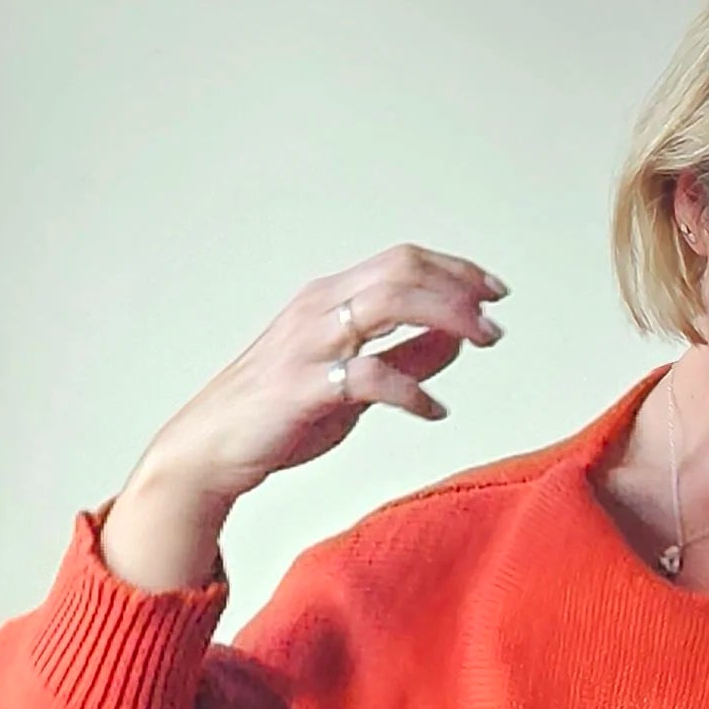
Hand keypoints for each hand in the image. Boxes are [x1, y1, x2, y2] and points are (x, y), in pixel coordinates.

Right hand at [104, 243, 508, 590]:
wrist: (212, 447)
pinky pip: (371, 375)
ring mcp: (310, 343)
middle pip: (402, 271)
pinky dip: (412, 391)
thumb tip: (457, 338)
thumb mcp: (356, 380)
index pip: (402, 261)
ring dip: (447, 318)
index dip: (454, 269)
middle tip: (496, 320)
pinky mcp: (304, 385)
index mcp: (330, 298)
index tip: (494, 290)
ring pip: (389, 303)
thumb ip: (408, 357)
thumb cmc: (281, 412)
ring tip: (482, 342)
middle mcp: (319, 308)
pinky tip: (434, 411)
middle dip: (459, 289)